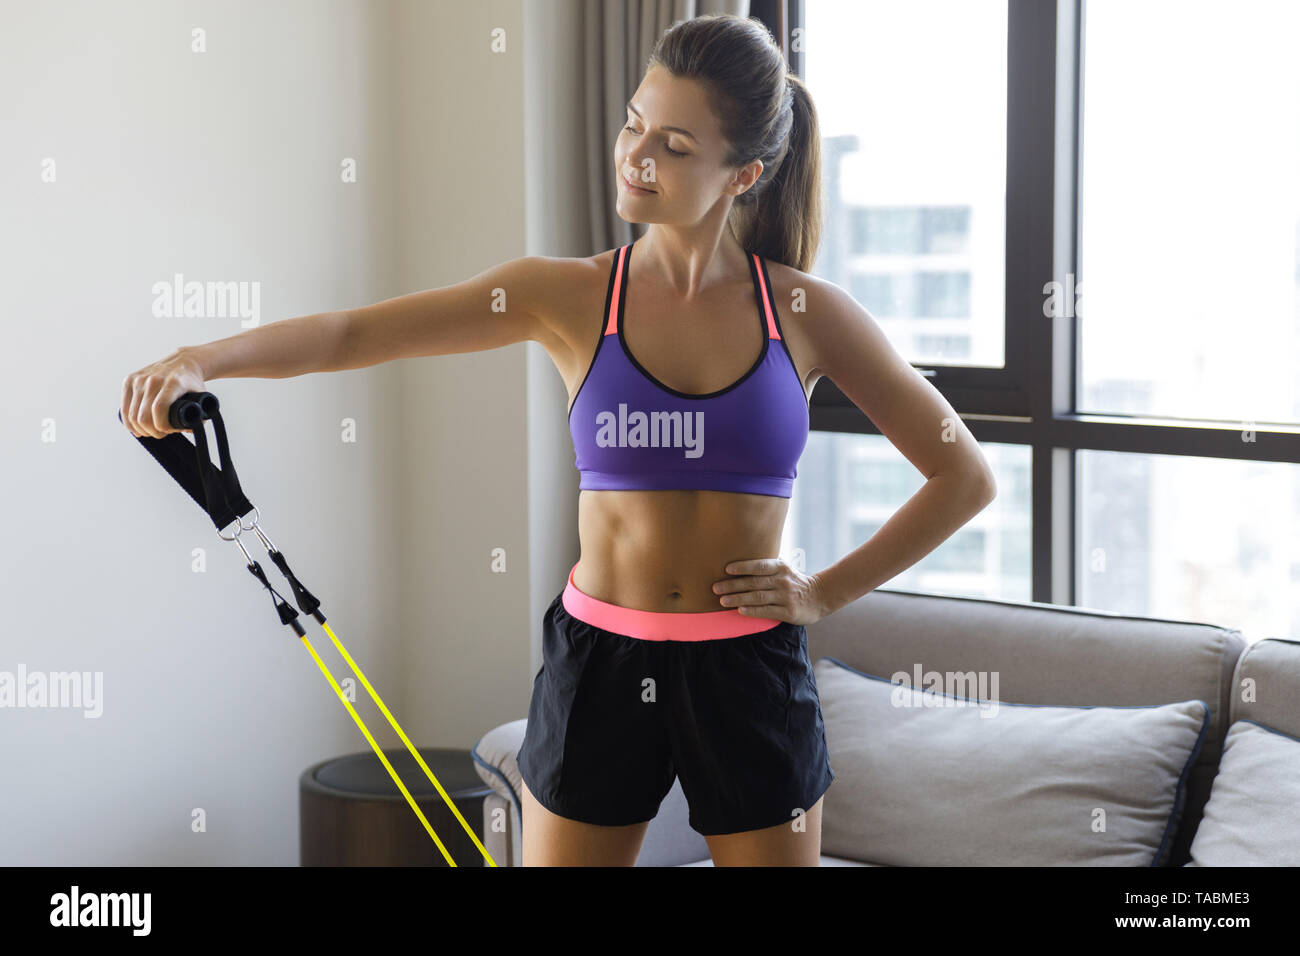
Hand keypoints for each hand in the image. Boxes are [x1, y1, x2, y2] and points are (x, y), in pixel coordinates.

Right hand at [120, 348, 206, 438]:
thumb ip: (199, 416)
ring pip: (132, 415)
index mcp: (173, 382)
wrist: (182, 362)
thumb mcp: (202, 397)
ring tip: (151, 430)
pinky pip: (124, 408)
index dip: (162, 426)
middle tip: (161, 433)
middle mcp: (153, 379)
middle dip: (152, 431)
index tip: (170, 430)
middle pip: (143, 416)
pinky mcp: (129, 380)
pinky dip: (129, 422)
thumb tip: (187, 430)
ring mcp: (139, 379)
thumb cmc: (191, 382)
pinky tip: (137, 428)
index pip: (159, 409)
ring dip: (141, 429)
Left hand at [711, 557, 829, 625]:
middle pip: (754, 582)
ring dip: (738, 599)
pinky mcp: (789, 612)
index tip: (726, 570)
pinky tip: (740, 611)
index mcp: (780, 567)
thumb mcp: (784, 569)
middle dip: (733, 585)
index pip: (759, 566)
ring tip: (723, 601)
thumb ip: (766, 566)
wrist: (820, 597)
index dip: (743, 567)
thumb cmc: (794, 582)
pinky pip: (767, 611)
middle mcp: (783, 581)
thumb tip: (739, 561)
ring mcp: (786, 596)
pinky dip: (752, 611)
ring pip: (758, 597)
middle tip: (715, 588)